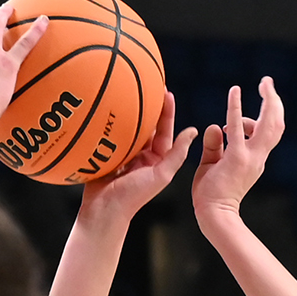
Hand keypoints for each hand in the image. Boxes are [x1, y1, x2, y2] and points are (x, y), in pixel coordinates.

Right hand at [80, 94, 191, 229]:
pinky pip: (109, 135)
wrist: (103, 211)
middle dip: (147, 106)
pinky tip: (107, 108)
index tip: (166, 92)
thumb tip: (193, 131)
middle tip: (148, 84)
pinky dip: (109, 123)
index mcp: (155, 159)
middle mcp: (140, 155)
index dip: (166, 111)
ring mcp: (122, 154)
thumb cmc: (134, 197)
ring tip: (128, 90)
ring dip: (128, 111)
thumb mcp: (161, 175)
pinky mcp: (105, 154)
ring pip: (128, 128)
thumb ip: (177, 154)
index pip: (163, 130)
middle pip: (145, 126)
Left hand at [189, 78, 286, 228]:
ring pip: (269, 124)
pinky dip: (236, 108)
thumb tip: (215, 126)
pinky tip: (235, 91)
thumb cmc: (211, 195)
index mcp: (256, 159)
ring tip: (264, 83)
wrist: (213, 215)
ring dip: (269, 101)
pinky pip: (237, 129)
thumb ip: (215, 145)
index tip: (255, 105)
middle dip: (275, 101)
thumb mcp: (213, 165)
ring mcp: (250, 158)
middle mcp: (258, 157)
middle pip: (277, 124)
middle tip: (267, 82)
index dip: (265, 115)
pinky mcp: (237, 159)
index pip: (268, 132)